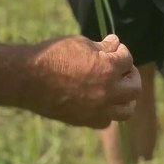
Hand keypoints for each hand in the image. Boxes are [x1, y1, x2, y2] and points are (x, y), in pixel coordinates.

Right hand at [25, 34, 140, 127]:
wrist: (28, 78)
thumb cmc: (53, 55)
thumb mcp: (81, 43)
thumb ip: (102, 46)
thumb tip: (115, 43)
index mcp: (108, 69)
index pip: (127, 59)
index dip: (121, 51)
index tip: (114, 48)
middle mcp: (108, 92)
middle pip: (134, 88)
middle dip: (130, 75)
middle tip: (122, 69)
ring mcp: (98, 110)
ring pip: (126, 110)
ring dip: (125, 98)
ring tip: (117, 88)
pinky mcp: (85, 121)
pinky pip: (107, 121)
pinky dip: (108, 111)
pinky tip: (99, 100)